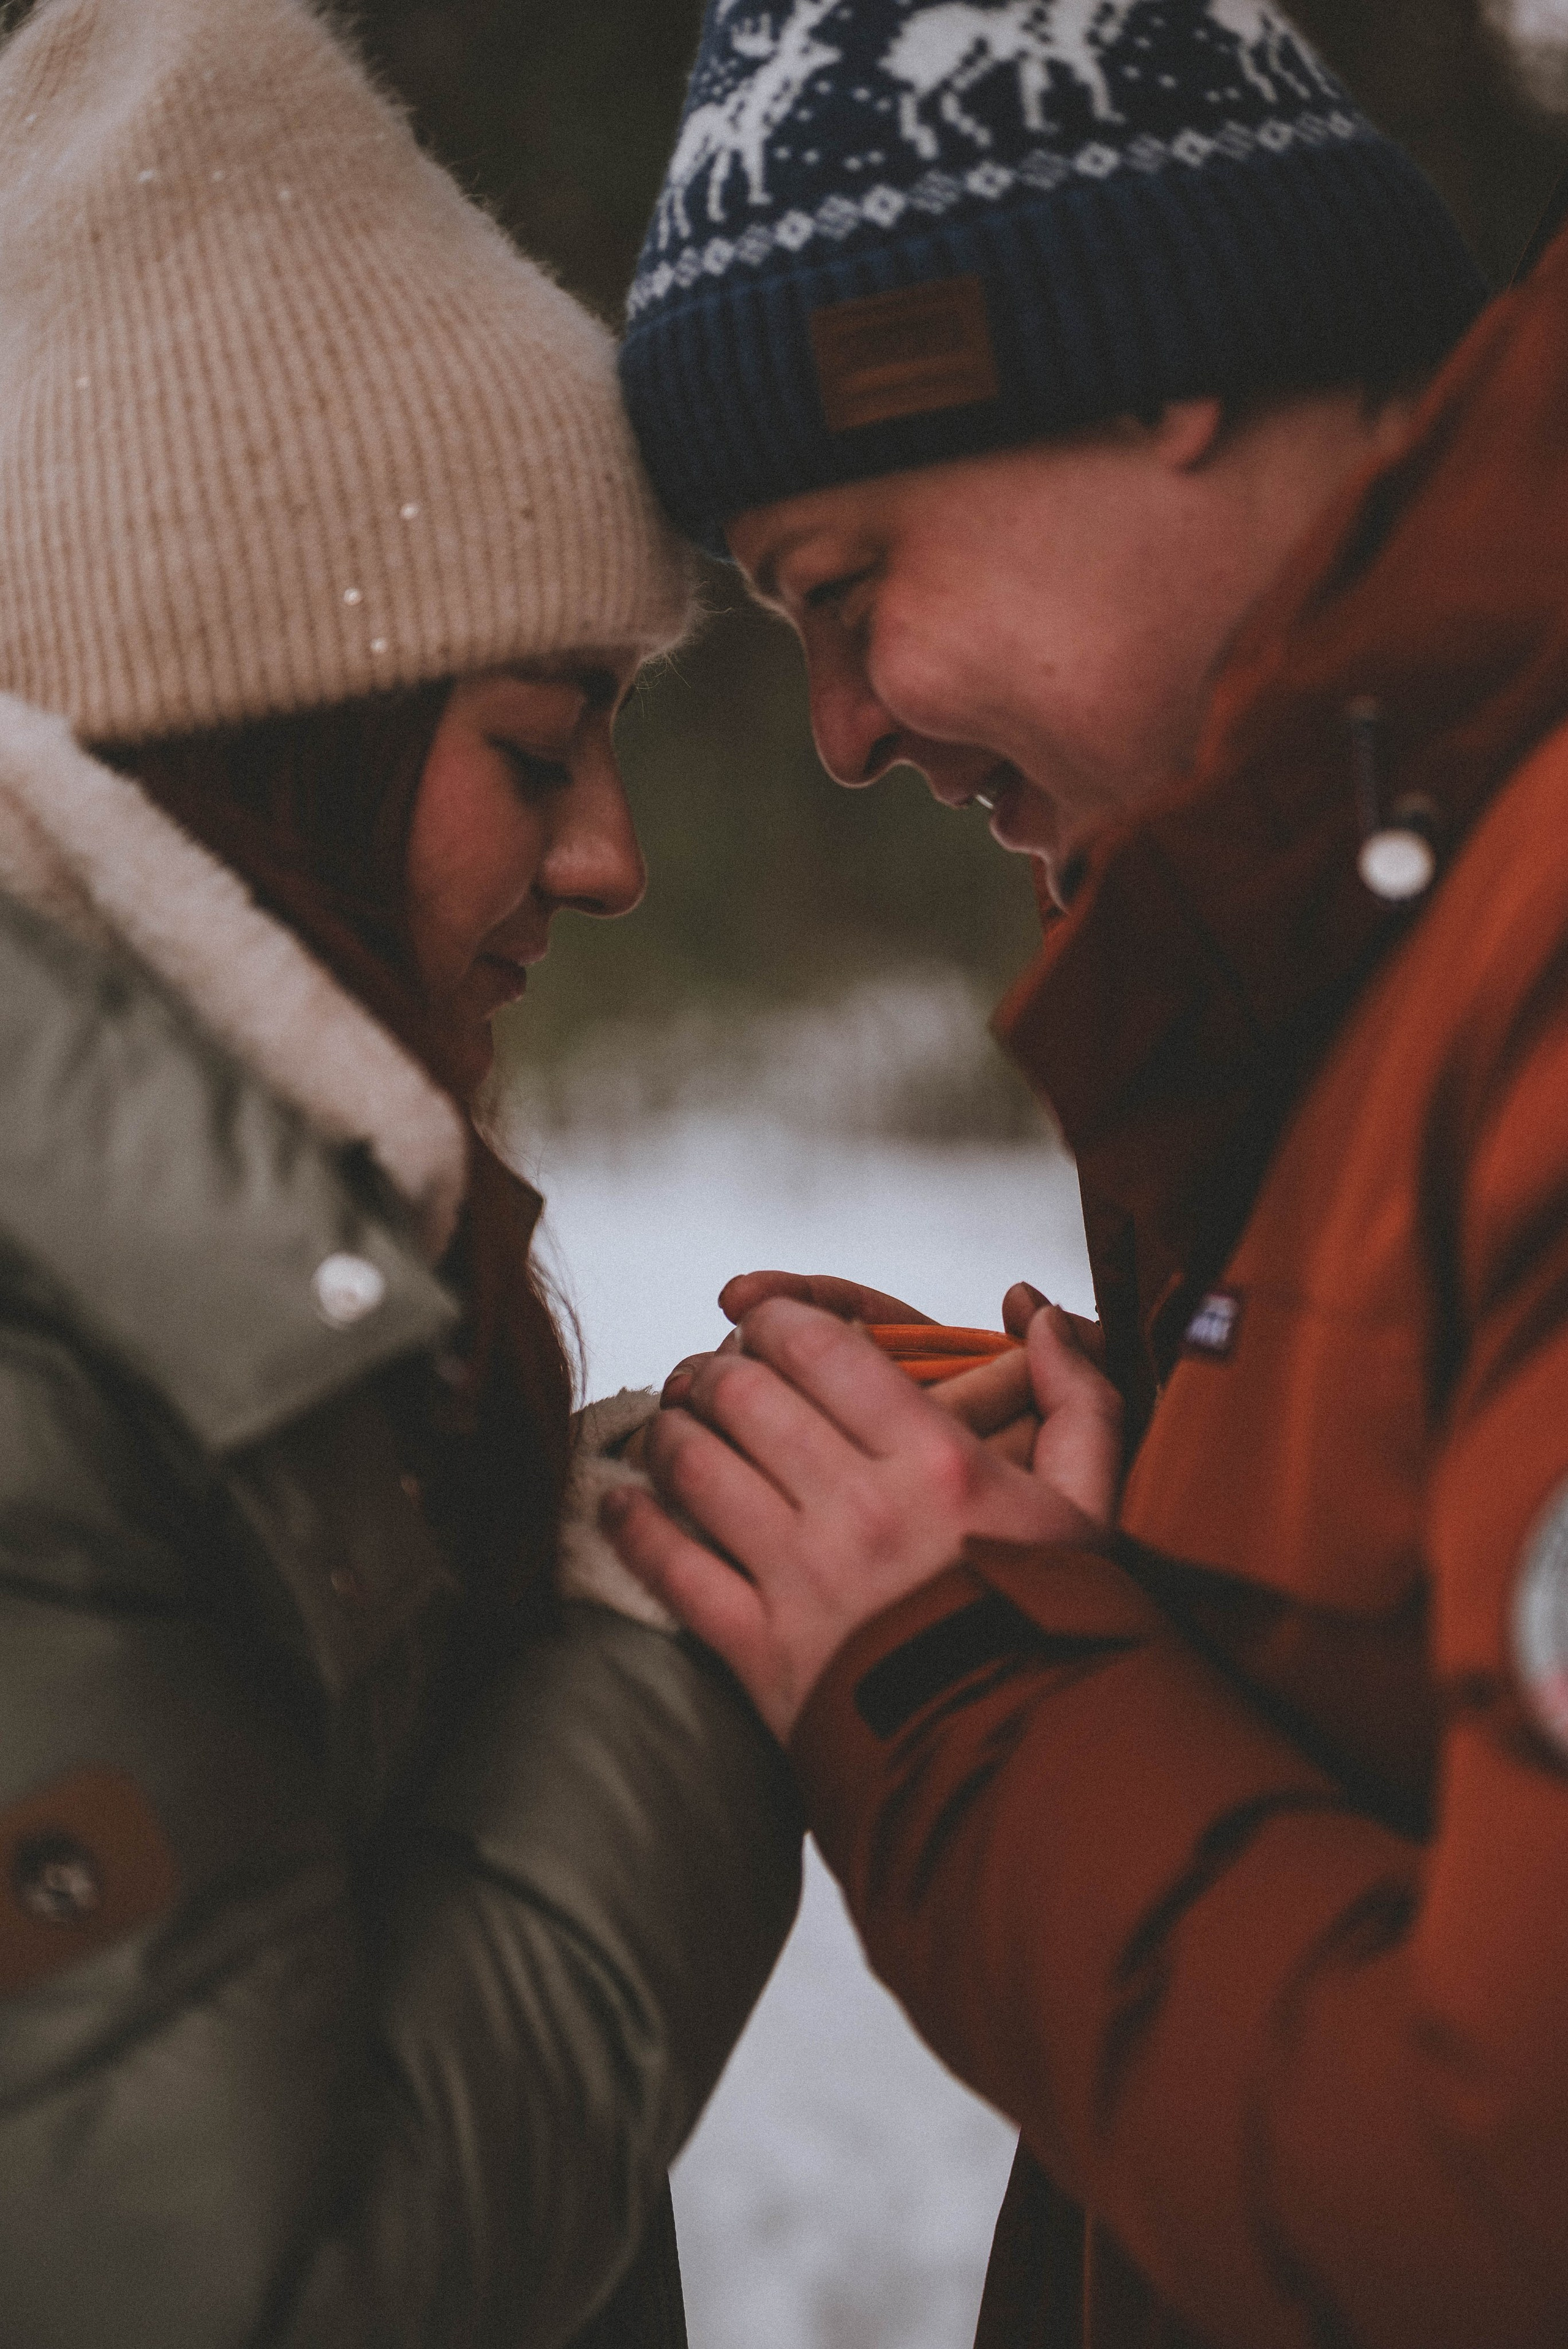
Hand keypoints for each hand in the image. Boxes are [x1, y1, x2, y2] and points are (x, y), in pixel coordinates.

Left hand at [603, 1299, 1122, 1740]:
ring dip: (668, 1432)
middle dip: (714, 1371)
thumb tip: (1041, 1315)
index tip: (760, 1321)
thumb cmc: (1055, 1628)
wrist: (1025, 1766)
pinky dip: (633, 1527)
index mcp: (935, 1460)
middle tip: (706, 1374)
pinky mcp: (762, 1650)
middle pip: (744, 1396)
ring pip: (696, 1467)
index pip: (821, 1348)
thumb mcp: (1090, 1507)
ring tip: (669, 1426)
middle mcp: (860, 1507)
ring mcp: (803, 1579)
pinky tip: (618, 1504)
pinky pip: (673, 1568)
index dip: (774, 1319)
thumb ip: (1077, 1399)